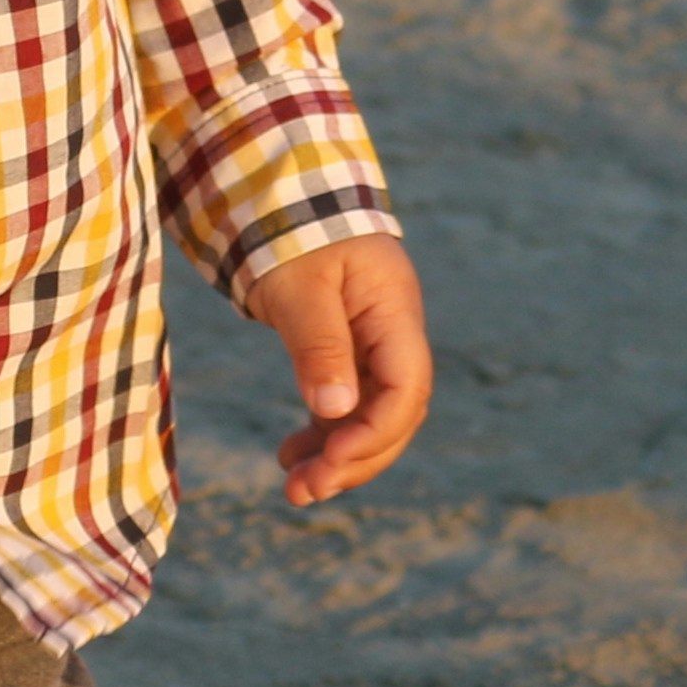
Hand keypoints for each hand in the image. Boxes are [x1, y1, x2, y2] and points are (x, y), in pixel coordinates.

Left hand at [239, 235, 430, 507]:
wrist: (281, 193)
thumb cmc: (289, 230)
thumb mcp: (299, 286)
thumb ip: (318, 345)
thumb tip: (334, 411)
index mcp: (394, 311)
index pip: (406, 388)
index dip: (374, 433)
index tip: (329, 461)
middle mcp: (393, 331)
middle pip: (394, 413)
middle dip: (354, 459)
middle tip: (303, 493)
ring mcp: (373, 342)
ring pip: (371, 415)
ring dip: (338, 456)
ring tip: (295, 488)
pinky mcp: (348, 349)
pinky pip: (346, 404)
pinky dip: (323, 434)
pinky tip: (292, 456)